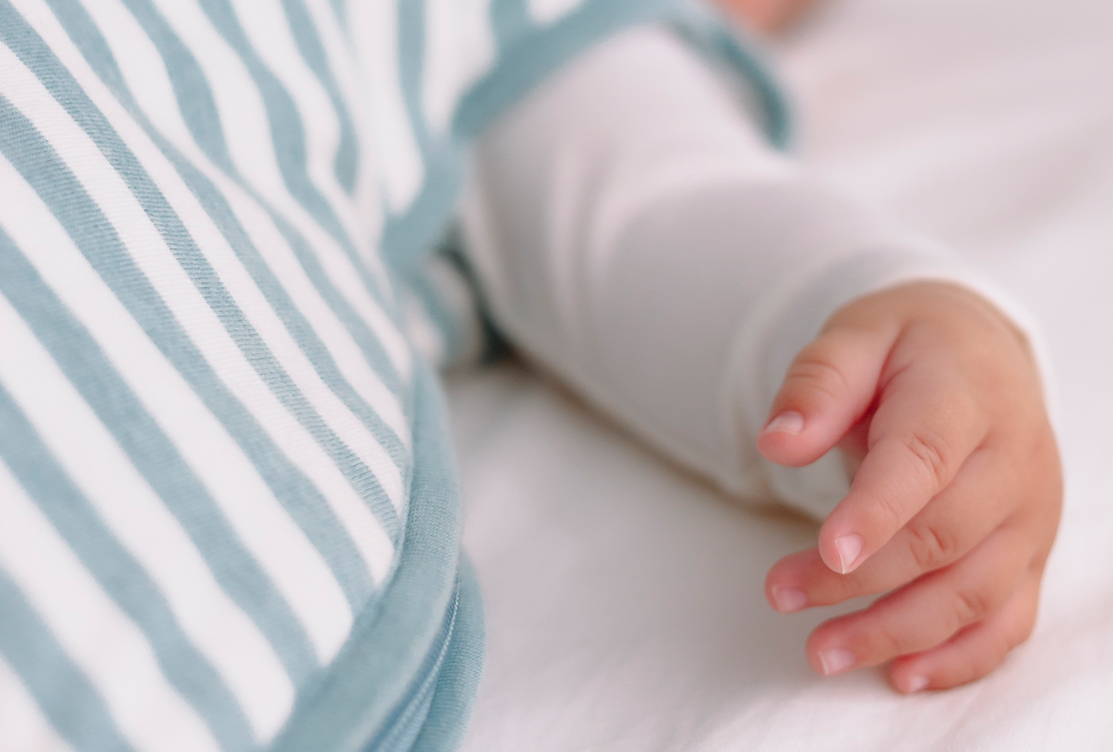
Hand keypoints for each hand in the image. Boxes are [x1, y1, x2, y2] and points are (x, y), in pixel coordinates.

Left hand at [756, 281, 1061, 692]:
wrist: (980, 353)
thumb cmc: (908, 346)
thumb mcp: (855, 336)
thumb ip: (817, 384)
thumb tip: (777, 443)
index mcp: (965, 396)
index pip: (926, 460)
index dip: (878, 511)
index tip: (828, 552)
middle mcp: (1011, 460)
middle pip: (943, 536)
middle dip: (861, 580)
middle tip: (782, 595)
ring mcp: (1027, 513)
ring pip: (974, 590)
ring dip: (898, 631)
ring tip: (822, 651)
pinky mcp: (1028, 552)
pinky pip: (1007, 618)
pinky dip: (959, 657)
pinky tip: (900, 674)